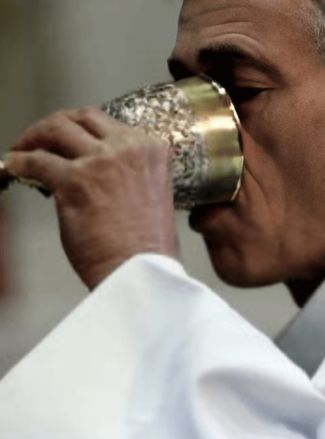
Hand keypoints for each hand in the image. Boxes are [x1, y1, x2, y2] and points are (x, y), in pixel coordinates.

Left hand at [6, 107, 175, 288]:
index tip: (67, 140)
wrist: (140, 274)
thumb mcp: (150, 195)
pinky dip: (18, 162)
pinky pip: (36, 161)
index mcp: (151, 150)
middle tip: (41, 138)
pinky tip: (12, 168)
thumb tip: (91, 171)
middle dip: (55, 125)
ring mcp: (100, 162)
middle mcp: (128, 147)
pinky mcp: (74, 181)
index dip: (81, 129)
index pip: (107, 123)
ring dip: (33, 137)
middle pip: (81, 117)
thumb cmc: (146, 247)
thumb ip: (126, 173)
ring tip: (21, 149)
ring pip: (56, 129)